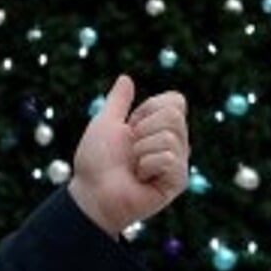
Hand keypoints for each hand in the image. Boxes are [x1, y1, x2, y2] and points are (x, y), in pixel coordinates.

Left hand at [68, 76, 189, 237]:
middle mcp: (174, 143)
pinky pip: (168, 158)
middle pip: (174, 115)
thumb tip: (126, 78)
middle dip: (142, 129)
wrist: (91, 192)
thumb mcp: (105, 123)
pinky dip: (146, 165)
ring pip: (169, 136)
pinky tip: (141, 178)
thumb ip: (118, 101)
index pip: (176, 101)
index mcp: (159, 127)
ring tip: (134, 166)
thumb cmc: (96, 160)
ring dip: (141, 150)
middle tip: (130, 149)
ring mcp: (178, 162)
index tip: (130, 125)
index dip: (149, 108)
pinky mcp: (178, 181)